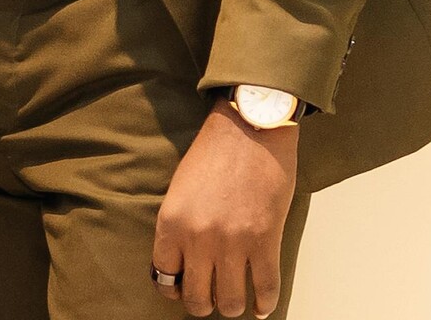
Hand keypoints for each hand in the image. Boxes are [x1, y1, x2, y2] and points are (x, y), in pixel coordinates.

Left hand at [153, 101, 299, 317]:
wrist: (249, 128)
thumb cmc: (213, 153)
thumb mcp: (179, 189)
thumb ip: (178, 226)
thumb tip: (182, 261)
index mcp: (171, 223)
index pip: (164, 278)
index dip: (173, 289)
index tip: (180, 289)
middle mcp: (198, 238)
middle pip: (196, 298)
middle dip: (202, 304)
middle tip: (208, 298)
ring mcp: (233, 242)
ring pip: (230, 301)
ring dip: (231, 305)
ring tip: (233, 300)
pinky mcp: (265, 241)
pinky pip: (265, 288)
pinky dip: (264, 304)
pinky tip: (260, 307)